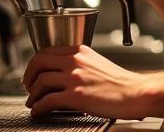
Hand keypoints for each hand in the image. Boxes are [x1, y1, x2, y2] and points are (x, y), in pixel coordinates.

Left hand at [22, 44, 147, 118]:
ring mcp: (75, 78)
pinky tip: (38, 112)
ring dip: (32, 94)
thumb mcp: (97, 64)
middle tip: (28, 86)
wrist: (135, 93)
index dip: (35, 64)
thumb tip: (63, 74)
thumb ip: (80, 64)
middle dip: (28, 76)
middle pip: (39, 62)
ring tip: (32, 102)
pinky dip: (39, 107)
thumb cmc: (121, 82)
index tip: (33, 73)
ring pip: (41, 81)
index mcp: (80, 51)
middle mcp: (75, 61)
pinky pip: (48, 100)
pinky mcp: (76, 96)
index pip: (46, 51)